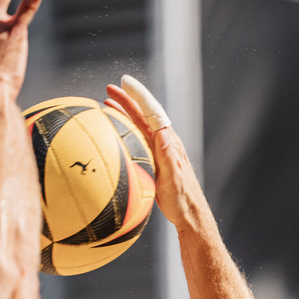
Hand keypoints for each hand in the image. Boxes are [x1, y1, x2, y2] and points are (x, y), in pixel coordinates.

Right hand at [105, 75, 209, 234]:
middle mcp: (165, 143)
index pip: (152, 113)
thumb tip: (162, 132)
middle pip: (144, 116)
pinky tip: (116, 137)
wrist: (189, 216)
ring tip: (109, 105)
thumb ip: (168, 155)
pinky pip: (139, 142)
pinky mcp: (156, 163)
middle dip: (127, 100)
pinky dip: (126, 133)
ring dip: (125, 114)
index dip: (138, 97)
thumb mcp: (174, 178)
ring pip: (140, 127)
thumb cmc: (182, 200)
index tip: (123, 83)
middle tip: (109, 89)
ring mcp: (160, 152)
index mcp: (168, 143)